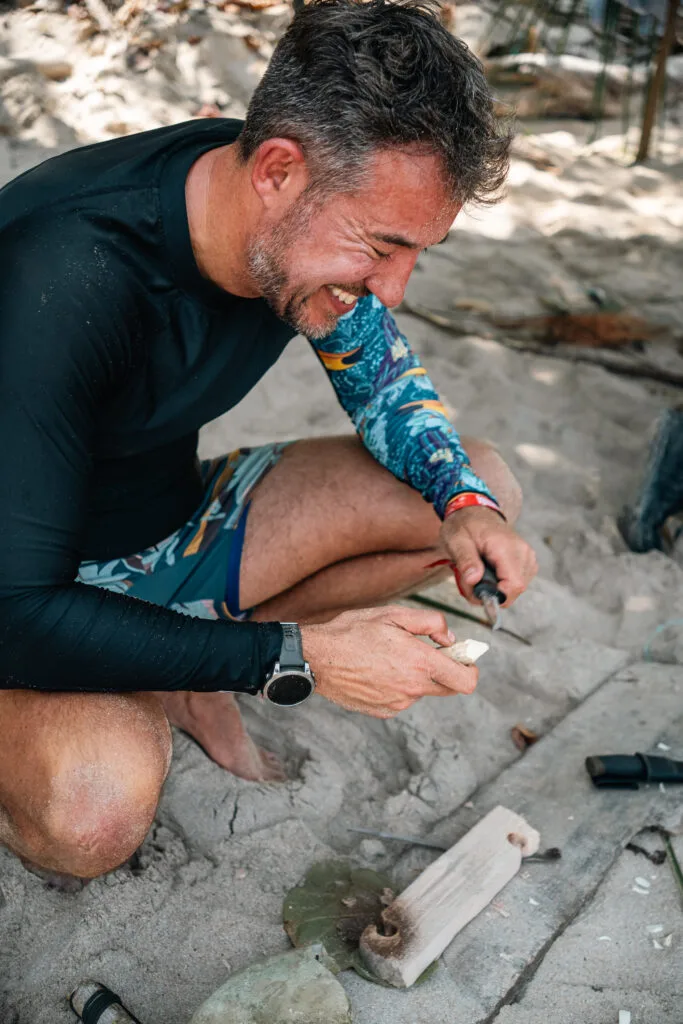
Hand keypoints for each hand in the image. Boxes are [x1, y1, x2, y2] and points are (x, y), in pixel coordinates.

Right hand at [300, 605, 478, 718]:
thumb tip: (450, 639)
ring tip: (389, 658)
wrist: (317, 658)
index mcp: (420, 663)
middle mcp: (412, 688)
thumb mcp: (394, 614)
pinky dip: (397, 686)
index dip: (471, 669)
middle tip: (426, 652)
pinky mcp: (383, 711)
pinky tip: (377, 671)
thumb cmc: (353, 632)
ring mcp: (398, 703)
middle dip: (444, 670)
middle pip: (448, 688)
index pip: (466, 681)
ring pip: (422, 691)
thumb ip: (431, 623)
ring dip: (416, 677)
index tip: (462, 659)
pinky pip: (402, 699)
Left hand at [440, 506, 537, 606]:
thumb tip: (474, 580)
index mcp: (506, 547)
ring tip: (477, 573)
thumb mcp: (456, 541)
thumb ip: (466, 560)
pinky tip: (488, 572)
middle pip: (515, 590)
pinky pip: (517, 582)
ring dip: (494, 588)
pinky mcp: (527, 561)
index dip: (496, 596)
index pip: (514, 585)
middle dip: (491, 593)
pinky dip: (501, 583)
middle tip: (469, 581)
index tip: (476, 591)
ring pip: (516, 589)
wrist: (475, 512)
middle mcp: (523, 552)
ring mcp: (528, 557)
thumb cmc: (464, 525)